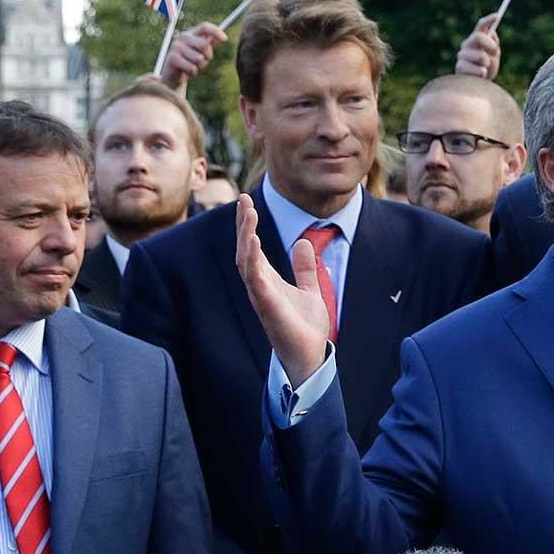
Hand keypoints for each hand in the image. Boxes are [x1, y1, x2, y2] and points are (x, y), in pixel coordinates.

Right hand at [159, 21, 227, 88]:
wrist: (174, 76)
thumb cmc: (190, 62)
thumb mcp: (202, 52)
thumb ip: (210, 44)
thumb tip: (223, 38)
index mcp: (191, 33)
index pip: (204, 27)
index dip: (215, 31)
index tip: (225, 39)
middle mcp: (183, 37)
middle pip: (204, 44)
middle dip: (208, 56)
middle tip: (203, 61)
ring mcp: (176, 47)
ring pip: (199, 58)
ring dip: (200, 66)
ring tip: (193, 66)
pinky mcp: (172, 58)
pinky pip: (192, 67)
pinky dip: (193, 72)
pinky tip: (186, 72)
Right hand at [235, 197, 330, 385]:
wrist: (310, 355)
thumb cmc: (305, 327)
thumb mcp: (310, 289)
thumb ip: (304, 268)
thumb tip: (302, 243)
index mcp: (268, 280)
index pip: (252, 247)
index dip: (247, 225)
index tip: (246, 200)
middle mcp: (260, 285)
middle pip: (244, 249)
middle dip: (242, 224)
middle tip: (242, 198)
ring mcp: (261, 295)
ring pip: (246, 261)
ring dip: (245, 236)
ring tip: (248, 213)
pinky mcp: (268, 306)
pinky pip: (255, 280)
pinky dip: (253, 261)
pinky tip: (253, 242)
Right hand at [455, 12, 501, 79]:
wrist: (477, 86)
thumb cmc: (487, 68)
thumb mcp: (494, 56)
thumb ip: (493, 45)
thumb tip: (492, 34)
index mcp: (476, 39)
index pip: (481, 26)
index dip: (488, 20)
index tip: (497, 16)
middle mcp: (467, 44)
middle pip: (478, 37)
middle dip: (490, 45)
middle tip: (496, 52)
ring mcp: (462, 55)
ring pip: (481, 56)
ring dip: (488, 64)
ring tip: (485, 69)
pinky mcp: (459, 67)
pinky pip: (478, 69)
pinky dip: (483, 74)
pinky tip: (480, 76)